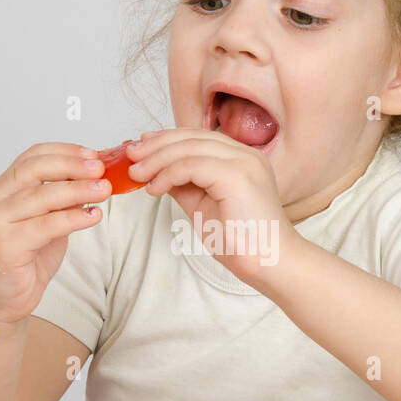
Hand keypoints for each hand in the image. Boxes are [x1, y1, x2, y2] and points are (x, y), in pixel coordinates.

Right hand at [0, 143, 109, 323]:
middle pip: (35, 169)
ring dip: (78, 190)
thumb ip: (62, 200)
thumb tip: (94, 177)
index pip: (32, 156)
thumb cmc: (25, 260)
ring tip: (104, 191)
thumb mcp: (47, 222)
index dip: (65, 151)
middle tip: (100, 169)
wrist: (2, 300)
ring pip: (43, 196)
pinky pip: (46, 225)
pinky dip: (73, 218)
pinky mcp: (4, 244)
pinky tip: (92, 216)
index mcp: (1, 189)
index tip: (93, 155)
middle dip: (72, 166)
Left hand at [125, 128, 300, 287]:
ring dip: (157, 159)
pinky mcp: (237, 176)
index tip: (142, 146)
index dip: (167, 138)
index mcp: (242, 159)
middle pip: (192, 137)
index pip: (199, 137)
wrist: (269, 263)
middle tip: (131, 155)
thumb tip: (157, 173)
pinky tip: (155, 188)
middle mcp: (246, 155)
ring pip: (189, 148)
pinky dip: (168, 174)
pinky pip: (192, 165)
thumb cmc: (241, 241)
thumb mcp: (204, 205)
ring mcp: (244, 162)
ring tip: (137, 174)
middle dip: (156, 144)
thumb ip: (185, 185)